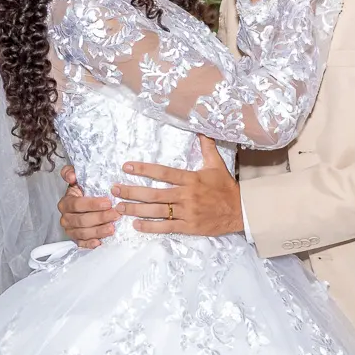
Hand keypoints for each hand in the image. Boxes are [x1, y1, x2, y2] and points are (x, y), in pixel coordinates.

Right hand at [58, 165, 118, 248]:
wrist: (83, 202)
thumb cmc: (83, 190)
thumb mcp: (78, 178)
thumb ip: (71, 172)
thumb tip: (72, 176)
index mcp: (65, 203)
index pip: (77, 204)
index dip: (92, 204)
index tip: (108, 202)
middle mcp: (65, 217)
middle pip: (82, 220)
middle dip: (100, 218)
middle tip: (115, 214)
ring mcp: (70, 230)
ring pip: (83, 233)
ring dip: (98, 231)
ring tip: (112, 228)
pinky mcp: (76, 239)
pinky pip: (82, 244)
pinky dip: (90, 244)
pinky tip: (100, 242)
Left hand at [110, 136, 242, 235]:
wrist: (240, 211)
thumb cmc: (225, 187)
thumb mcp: (216, 164)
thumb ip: (206, 146)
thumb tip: (202, 128)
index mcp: (191, 179)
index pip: (163, 173)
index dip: (144, 169)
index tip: (127, 167)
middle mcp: (186, 195)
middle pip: (154, 194)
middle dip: (132, 192)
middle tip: (114, 190)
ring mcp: (187, 213)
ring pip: (157, 211)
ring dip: (136, 210)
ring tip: (119, 207)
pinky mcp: (189, 227)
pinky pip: (166, 227)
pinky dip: (150, 227)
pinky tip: (136, 225)